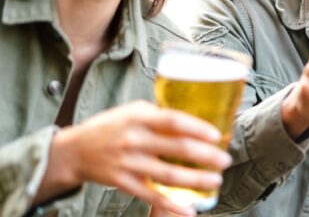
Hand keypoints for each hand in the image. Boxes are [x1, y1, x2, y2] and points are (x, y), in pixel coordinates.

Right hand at [37, 101, 231, 215]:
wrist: (73, 151)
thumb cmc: (109, 127)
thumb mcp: (132, 111)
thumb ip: (159, 115)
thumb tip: (194, 120)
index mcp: (138, 118)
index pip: (173, 121)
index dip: (197, 128)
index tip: (216, 135)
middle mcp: (134, 139)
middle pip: (176, 148)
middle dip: (205, 156)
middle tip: (225, 160)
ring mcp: (127, 163)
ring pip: (167, 174)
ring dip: (195, 180)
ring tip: (215, 180)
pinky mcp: (122, 182)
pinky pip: (150, 195)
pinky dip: (171, 204)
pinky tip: (189, 208)